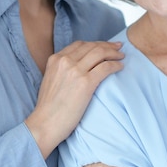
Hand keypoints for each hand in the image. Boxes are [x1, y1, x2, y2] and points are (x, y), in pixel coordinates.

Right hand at [25, 41, 123, 158]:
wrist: (45, 123)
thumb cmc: (49, 107)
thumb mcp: (51, 79)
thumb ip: (62, 69)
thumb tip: (79, 66)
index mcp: (55, 59)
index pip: (80, 44)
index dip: (95, 43)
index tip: (104, 46)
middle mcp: (65, 61)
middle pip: (92, 46)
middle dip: (107, 45)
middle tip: (118, 47)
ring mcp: (75, 71)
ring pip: (100, 53)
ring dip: (113, 53)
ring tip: (121, 57)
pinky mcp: (85, 83)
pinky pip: (105, 68)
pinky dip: (115, 65)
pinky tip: (120, 67)